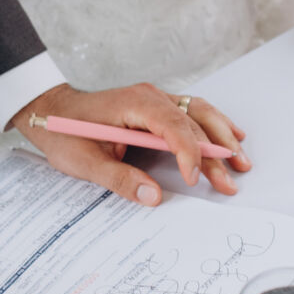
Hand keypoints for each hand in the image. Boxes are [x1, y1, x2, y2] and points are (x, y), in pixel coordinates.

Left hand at [17, 82, 249, 202]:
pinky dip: (213, 126)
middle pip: (193, 122)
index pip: (173, 127)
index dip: (188, 154)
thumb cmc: (65, 134)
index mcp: (134, 105)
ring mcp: (156, 99)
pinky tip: (232, 136)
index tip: (194, 179)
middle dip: (215, 152)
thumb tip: (154, 197)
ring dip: (222, 136)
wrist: (51, 112)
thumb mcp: (85, 162)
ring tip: (241, 161)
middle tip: (231, 181)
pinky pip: (193, 112)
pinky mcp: (157, 107)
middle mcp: (150, 97)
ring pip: (200, 113)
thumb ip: (120, 179)